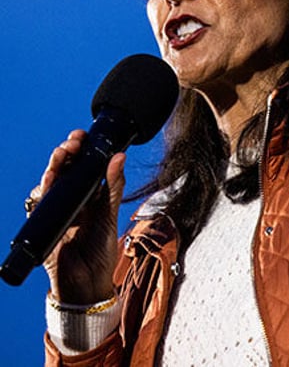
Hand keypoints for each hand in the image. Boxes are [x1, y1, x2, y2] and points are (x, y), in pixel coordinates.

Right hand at [28, 129, 125, 303]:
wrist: (88, 282)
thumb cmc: (100, 249)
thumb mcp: (110, 214)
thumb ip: (114, 186)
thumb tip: (120, 156)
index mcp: (88, 194)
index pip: (82, 165)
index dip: (82, 149)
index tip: (84, 135)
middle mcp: (71, 199)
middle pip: (64, 169)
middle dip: (66, 152)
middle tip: (74, 142)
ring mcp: (56, 210)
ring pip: (50, 182)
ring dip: (54, 167)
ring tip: (63, 155)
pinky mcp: (43, 224)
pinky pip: (39, 204)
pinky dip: (43, 192)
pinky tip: (49, 183)